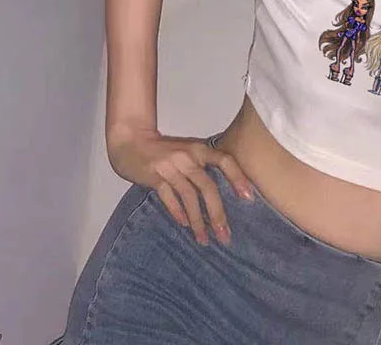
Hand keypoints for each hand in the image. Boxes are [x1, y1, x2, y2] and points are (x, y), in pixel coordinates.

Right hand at [108, 129, 253, 245]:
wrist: (131, 140)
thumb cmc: (165, 149)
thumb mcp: (188, 151)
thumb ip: (203, 165)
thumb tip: (223, 192)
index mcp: (200, 149)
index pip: (224, 160)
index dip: (238, 177)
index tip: (249, 198)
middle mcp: (188, 157)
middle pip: (207, 186)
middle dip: (217, 213)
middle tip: (225, 235)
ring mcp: (171, 167)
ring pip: (189, 197)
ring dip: (198, 221)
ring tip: (205, 240)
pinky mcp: (154, 177)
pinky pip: (169, 198)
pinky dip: (178, 213)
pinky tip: (185, 225)